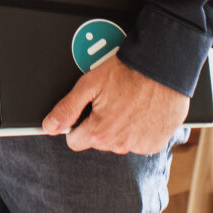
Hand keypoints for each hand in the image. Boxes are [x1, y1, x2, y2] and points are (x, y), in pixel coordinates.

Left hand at [41, 54, 189, 154]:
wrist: (162, 66)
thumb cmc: (127, 71)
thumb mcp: (90, 84)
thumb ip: (67, 108)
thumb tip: (50, 126)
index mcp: (100, 132)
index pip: (75, 141)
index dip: (78, 124)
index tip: (89, 110)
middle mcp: (120, 144)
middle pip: (99, 141)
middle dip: (101, 124)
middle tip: (112, 101)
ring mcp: (140, 146)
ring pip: (119, 142)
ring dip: (121, 128)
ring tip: (130, 103)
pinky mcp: (157, 143)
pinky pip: (141, 142)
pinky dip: (140, 130)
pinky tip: (143, 111)